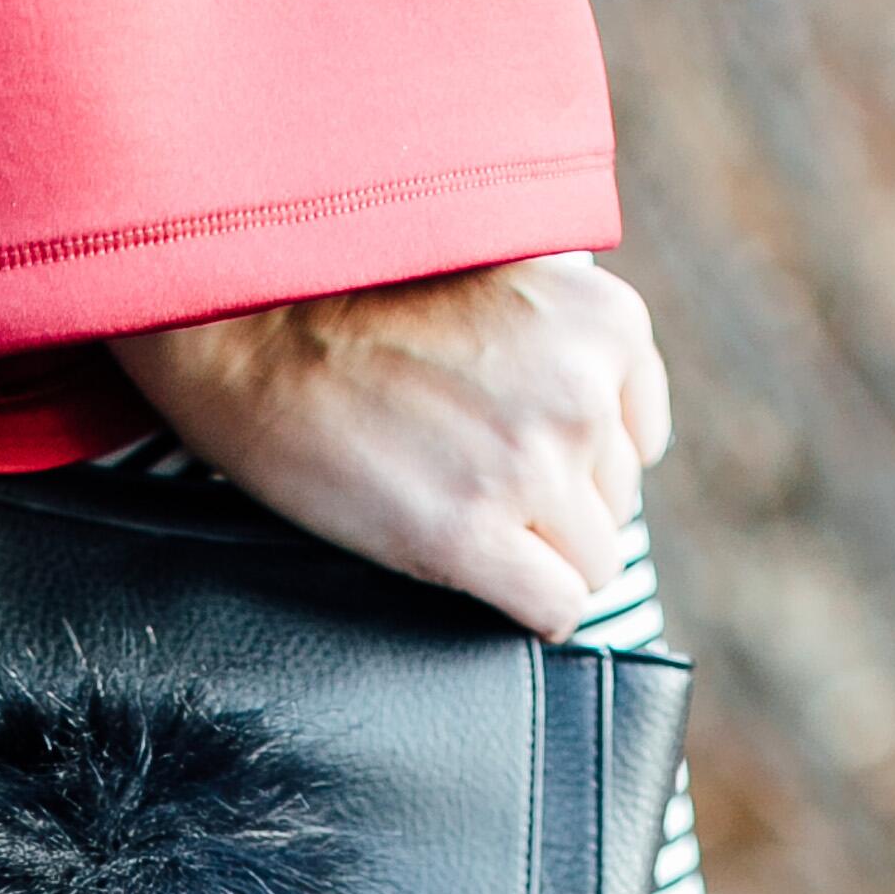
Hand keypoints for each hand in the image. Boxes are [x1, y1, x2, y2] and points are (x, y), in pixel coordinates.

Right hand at [110, 255, 670, 638]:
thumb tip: (605, 428)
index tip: (516, 454)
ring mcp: (529, 469)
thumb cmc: (360, 305)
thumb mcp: (504, 282)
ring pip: (593, 566)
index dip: (576, 462)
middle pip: (613, 508)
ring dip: (535, 560)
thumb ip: (566, 343)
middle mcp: (582, 393)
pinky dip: (527, 610)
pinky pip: (555, 610)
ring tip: (461, 521)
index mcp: (603, 323)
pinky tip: (478, 577)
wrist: (256, 329)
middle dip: (553, 511)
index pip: (637, 442)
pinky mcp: (470, 537)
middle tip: (470, 483)